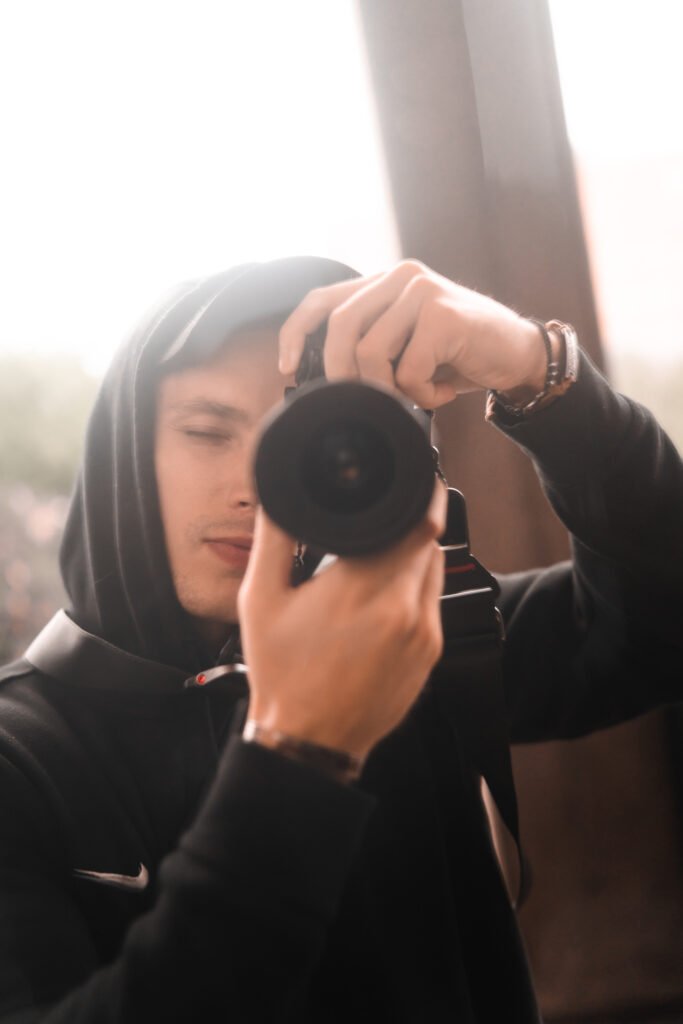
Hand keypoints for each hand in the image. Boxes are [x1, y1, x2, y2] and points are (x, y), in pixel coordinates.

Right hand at [237, 481, 446, 761]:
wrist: (309, 740)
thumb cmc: (282, 674)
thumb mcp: (261, 600)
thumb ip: (274, 539)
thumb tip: (278, 498)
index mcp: (363, 586)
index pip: (415, 524)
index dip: (416, 499)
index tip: (407, 487)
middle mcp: (404, 607)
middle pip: (428, 542)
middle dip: (408, 527)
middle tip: (381, 524)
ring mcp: (424, 633)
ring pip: (435, 571)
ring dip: (414, 558)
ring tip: (378, 562)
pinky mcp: (431, 654)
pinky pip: (434, 604)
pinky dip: (416, 591)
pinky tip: (384, 600)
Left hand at [279, 260, 545, 407]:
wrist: (518, 355)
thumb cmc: (458, 356)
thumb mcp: (406, 346)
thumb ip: (371, 345)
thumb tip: (323, 380)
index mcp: (384, 282)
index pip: (322, 299)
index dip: (295, 333)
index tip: (286, 368)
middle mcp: (400, 277)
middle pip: (341, 328)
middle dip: (342, 374)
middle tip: (363, 400)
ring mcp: (422, 291)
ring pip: (371, 353)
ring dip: (391, 389)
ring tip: (418, 395)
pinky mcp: (443, 315)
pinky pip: (409, 371)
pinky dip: (424, 396)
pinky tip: (445, 392)